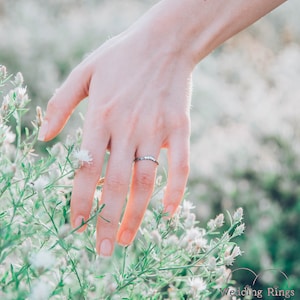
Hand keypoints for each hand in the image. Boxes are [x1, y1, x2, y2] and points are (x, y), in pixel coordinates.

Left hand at [38, 15, 192, 255]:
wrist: (165, 42)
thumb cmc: (122, 55)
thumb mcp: (84, 71)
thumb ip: (60, 103)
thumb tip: (44, 137)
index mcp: (101, 115)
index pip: (86, 167)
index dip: (80, 199)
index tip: (75, 226)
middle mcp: (128, 127)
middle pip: (116, 182)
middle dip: (107, 219)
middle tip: (102, 249)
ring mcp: (157, 128)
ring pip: (146, 179)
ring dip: (137, 213)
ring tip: (126, 239)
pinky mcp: (180, 126)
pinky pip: (181, 163)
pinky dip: (177, 189)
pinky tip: (170, 211)